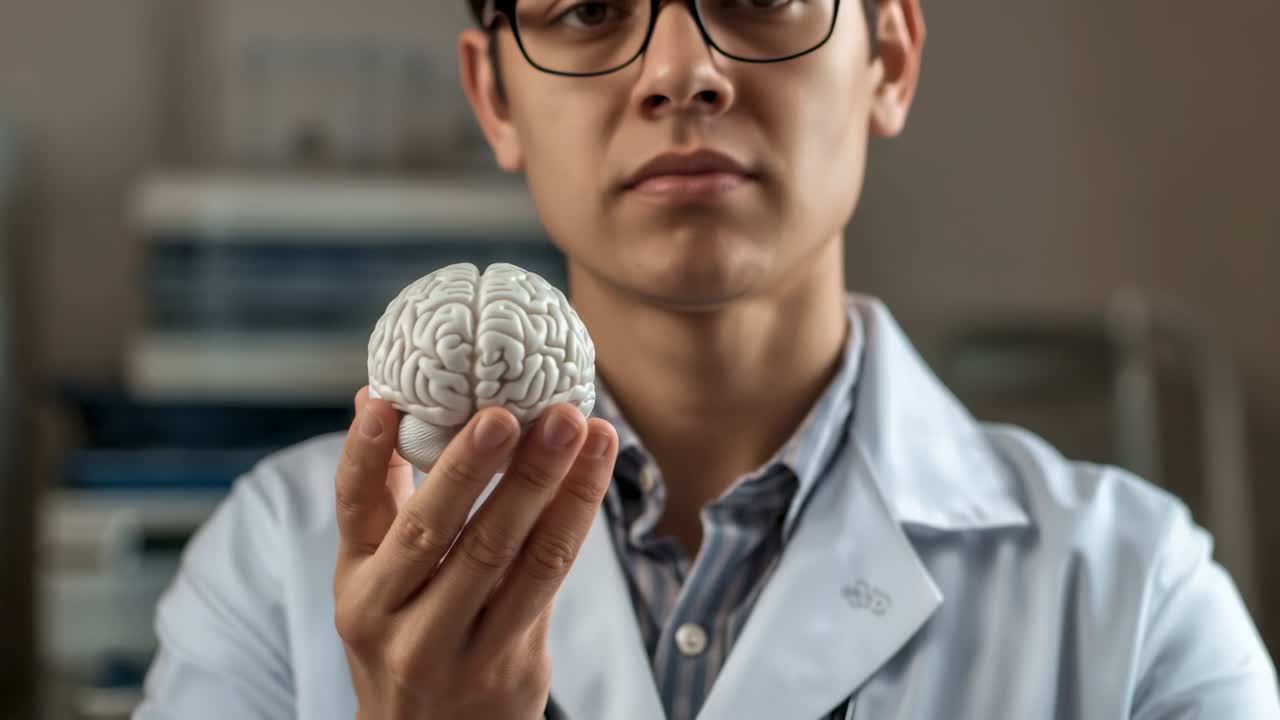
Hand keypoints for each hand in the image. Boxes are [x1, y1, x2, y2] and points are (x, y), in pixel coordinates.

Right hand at [332, 387, 617, 719]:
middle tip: (512, 410)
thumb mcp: (377, 582)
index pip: (353, 508)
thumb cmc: (408, 636)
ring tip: (580, 427)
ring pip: (503, 551)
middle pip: (433, 529)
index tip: (385, 400)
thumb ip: (385, 501)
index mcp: (357, 583)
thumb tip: (380, 400)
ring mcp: (449, 644)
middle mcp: (390, 616)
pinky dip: (572, 517)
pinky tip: (592, 473)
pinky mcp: (507, 659)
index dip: (365, 452)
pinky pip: (547, 577)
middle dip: (475, 464)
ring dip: (547, 481)